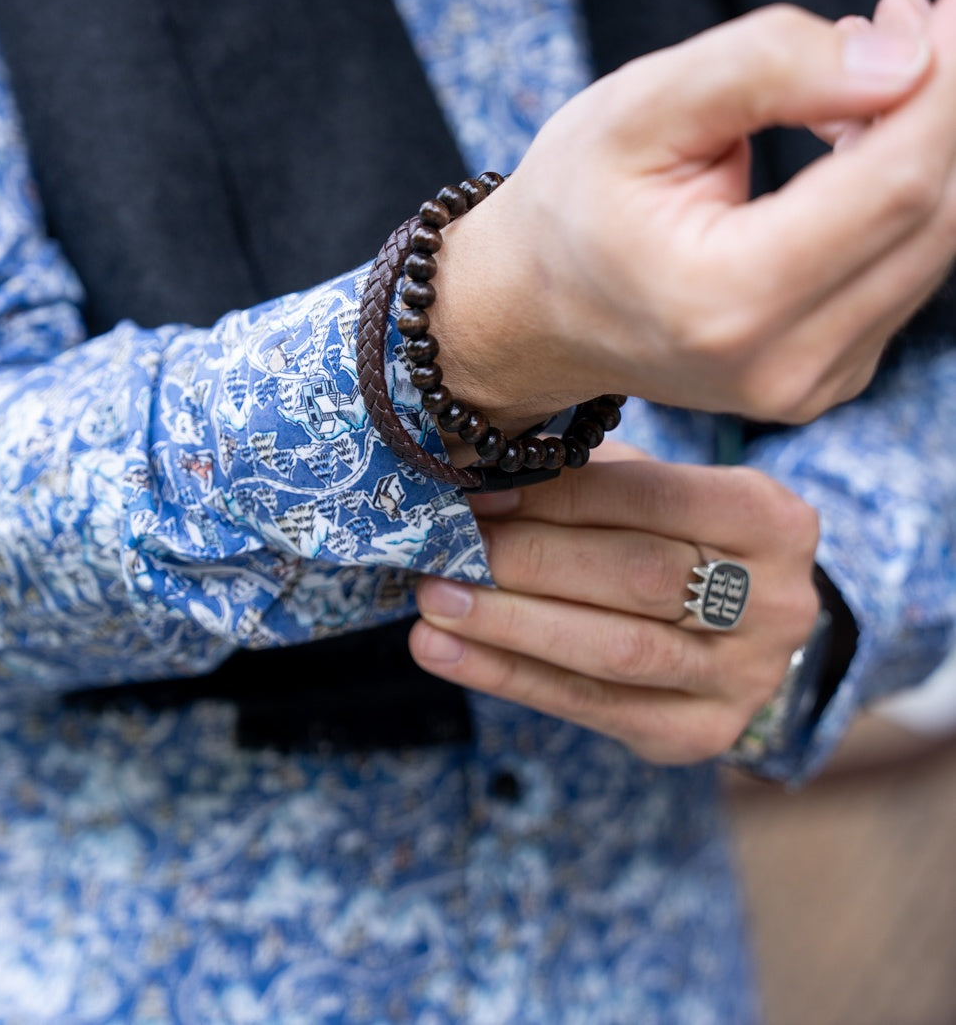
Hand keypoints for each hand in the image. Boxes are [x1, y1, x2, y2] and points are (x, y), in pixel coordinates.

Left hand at [409, 452, 819, 763]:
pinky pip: (590, 707)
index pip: (654, 499)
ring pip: (614, 649)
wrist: (739, 625)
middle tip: (447, 548)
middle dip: (531, 560)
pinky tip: (444, 651)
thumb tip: (478, 477)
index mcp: (772, 519)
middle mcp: (777, 603)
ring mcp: (745, 678)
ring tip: (434, 600)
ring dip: (511, 624)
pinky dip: (508, 676)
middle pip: (638, 576)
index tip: (479, 494)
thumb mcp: (652, 487)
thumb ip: (585, 478)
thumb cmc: (676, 535)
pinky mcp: (699, 733)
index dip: (560, 497)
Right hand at [429, 0, 955, 428]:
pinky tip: (851, 143)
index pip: (896, 183)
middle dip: (939, 103)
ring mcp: (812, 384)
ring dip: (923, 145)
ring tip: (863, 74)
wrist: (531, 312)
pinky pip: (904, 271)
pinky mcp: (829, 378)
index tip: (951, 6)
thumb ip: (764, 68)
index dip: (944, 86)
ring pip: (930, 243)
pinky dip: (899, 195)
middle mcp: (783, 364)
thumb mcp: (636, 107)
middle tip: (906, 19)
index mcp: (727, 300)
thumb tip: (904, 59)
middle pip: (930, 215)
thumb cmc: (572, 205)